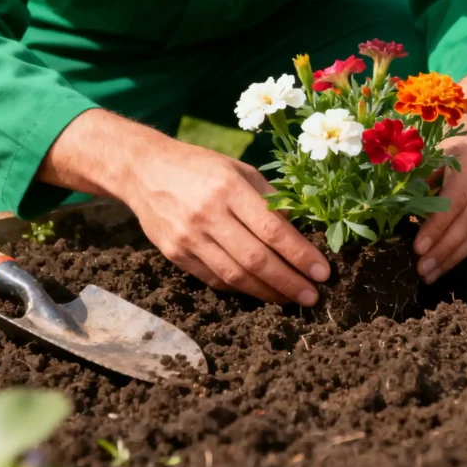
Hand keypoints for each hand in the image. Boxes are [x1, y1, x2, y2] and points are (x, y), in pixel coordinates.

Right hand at [37, 109, 328, 304]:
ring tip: (290, 299)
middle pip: (256, 259)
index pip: (273, 230)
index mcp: (229, 188)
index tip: (322, 272)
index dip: (301, 255)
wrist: (144, 170)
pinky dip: (239, 288)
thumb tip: (300, 235)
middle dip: (289, 282)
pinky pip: (213, 279)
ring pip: (235, 275)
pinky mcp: (175, 254)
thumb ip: (270, 200)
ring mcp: (188, 237)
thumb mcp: (240, 169)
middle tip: (312, 296)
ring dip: (267, 292)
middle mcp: (208, 214)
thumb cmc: (201, 167)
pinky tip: (258, 290)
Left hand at [413, 132, 466, 282]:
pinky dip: (461, 252)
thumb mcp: (426, 155)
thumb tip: (396, 214)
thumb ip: (415, 181)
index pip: (455, 200)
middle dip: (444, 249)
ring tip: (430, 275)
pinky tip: (443, 265)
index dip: (437, 226)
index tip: (417, 248)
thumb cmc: (442, 149)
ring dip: (453, 257)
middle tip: (422, 269)